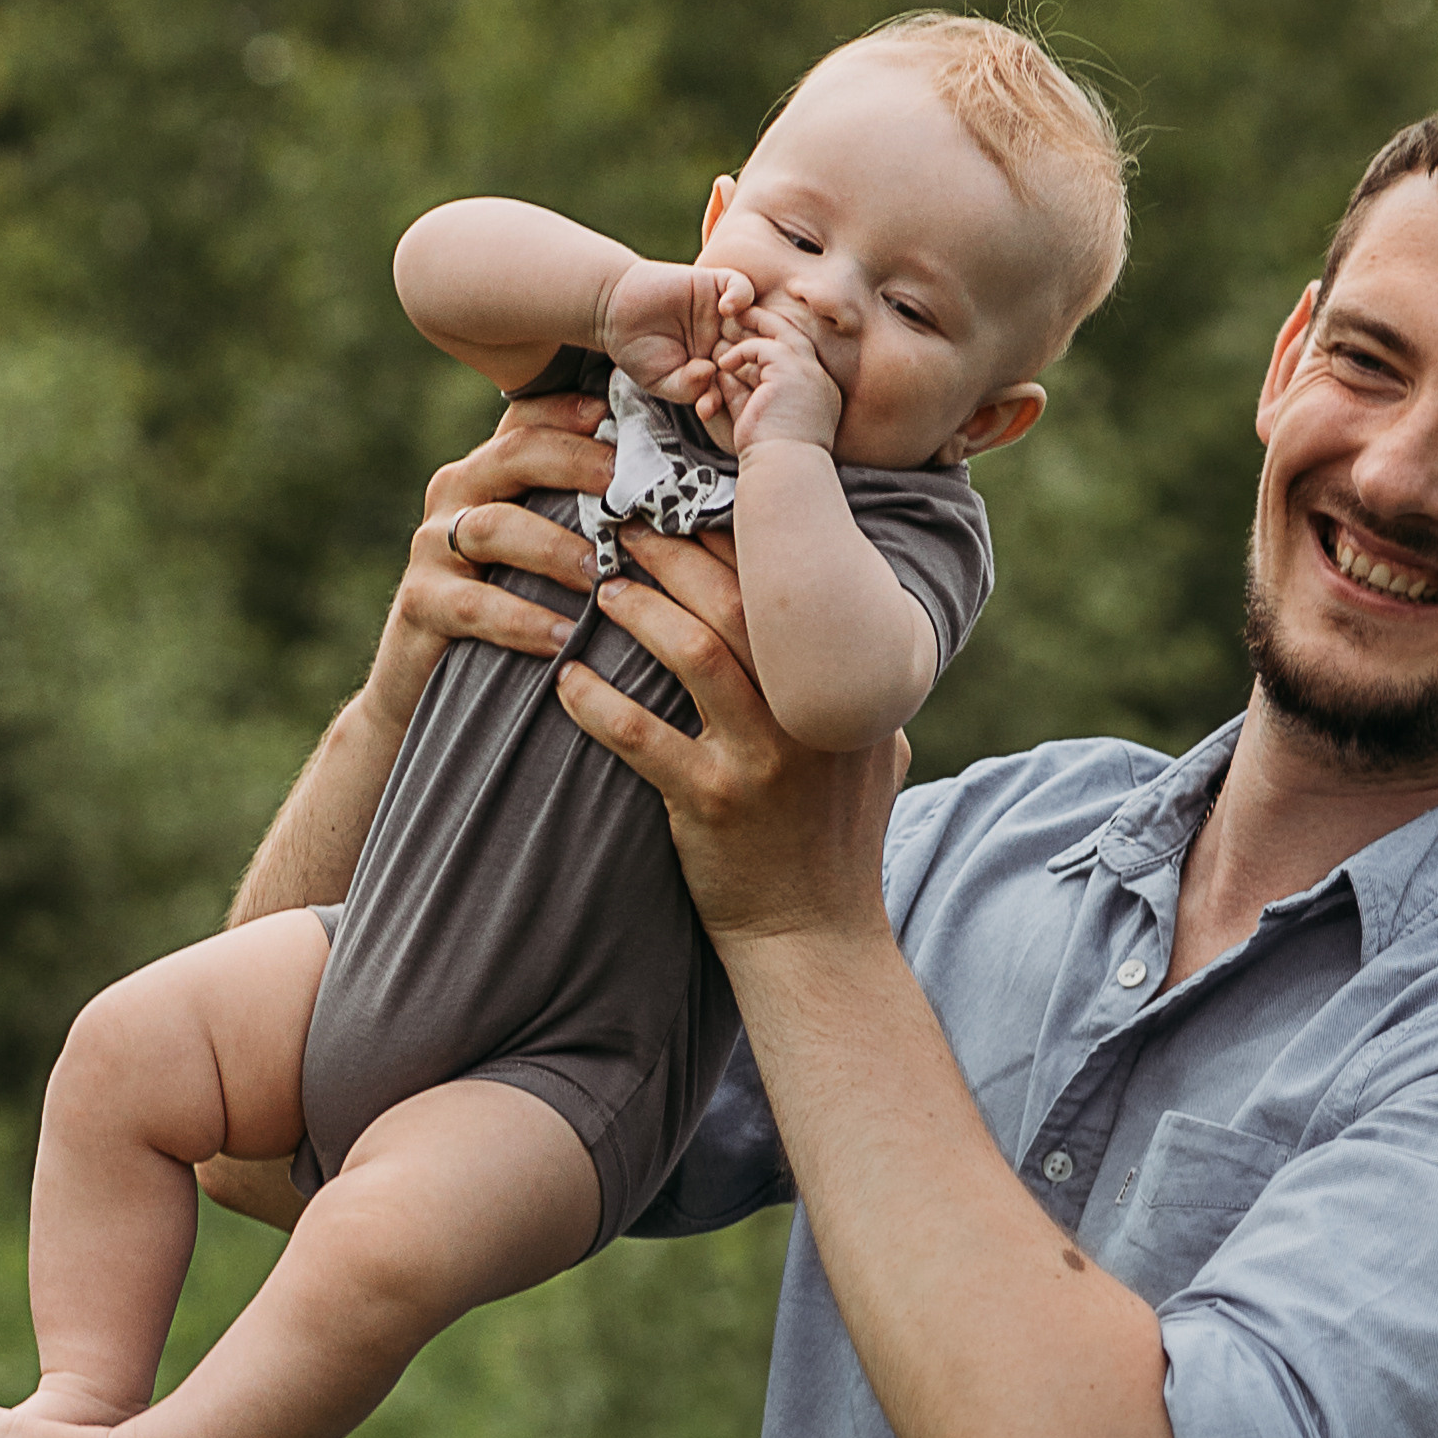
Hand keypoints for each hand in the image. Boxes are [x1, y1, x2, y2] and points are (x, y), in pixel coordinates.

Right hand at [365, 393, 613, 748]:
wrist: (424, 683)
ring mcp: (432, 546)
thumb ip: (583, 513)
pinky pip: (474, 604)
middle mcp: (457, 493)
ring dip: (557, 548)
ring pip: (495, 527)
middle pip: (516, 454)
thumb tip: (673, 490)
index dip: (575, 409)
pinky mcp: (420, 602)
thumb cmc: (509, 607)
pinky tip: (564, 637)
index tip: (624, 416)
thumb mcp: (542, 551)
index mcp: (490, 469)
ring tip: (604, 573)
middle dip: (579, 464)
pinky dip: (523, 620)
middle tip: (632, 490)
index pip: (530, 418)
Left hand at [553, 534, 908, 948]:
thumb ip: (854, 680)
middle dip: (675, 550)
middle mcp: (811, 713)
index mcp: (848, 687)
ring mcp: (764, 759)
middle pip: (739, 600)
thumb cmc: (834, 836)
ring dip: (638, 611)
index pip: (793, 585)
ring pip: (693, 654)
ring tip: (599, 588)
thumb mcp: (871, 747)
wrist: (813, 936)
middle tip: (626, 521)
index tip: (689, 502)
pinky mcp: (713, 804)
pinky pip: (643, 739)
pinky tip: (566, 683)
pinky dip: (598, 705)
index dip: (737, 534)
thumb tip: (836, 603)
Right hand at [599, 256, 755, 408]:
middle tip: (754, 368)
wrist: (614, 310)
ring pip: (755, 320)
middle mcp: (725, 338)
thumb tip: (711, 374)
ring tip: (741, 341)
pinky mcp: (714, 284)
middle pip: (756, 349)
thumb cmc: (636, 350)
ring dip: (753, 330)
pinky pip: (740, 287)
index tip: (740, 397)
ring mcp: (722, 312)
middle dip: (757, 360)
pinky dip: (740, 296)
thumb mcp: (661, 380)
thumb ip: (687, 386)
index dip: (747, 388)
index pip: (743, 378)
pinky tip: (725, 308)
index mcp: (717, 365)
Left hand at [712, 301, 842, 454]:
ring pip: (782, 334)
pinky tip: (724, 363)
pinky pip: (762, 347)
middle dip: (767, 324)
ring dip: (753, 326)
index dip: (773, 346)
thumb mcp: (757, 421)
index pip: (797, 358)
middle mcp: (819, 380)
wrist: (784, 470)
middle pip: (794, 338)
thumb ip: (743, 397)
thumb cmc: (772, 459)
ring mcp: (808, 373)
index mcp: (817, 395)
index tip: (750, 344)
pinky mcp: (791, 371)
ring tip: (728, 323)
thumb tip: (725, 378)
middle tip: (742, 314)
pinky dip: (740, 352)